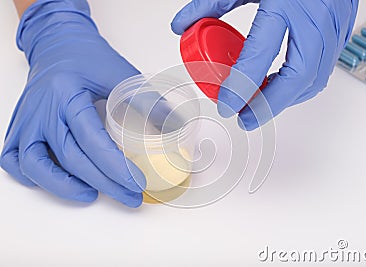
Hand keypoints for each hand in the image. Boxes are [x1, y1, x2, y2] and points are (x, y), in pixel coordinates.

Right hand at [0, 0, 145, 206]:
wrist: (57, 43)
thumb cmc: (86, 56)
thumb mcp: (119, 73)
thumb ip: (145, 100)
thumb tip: (174, 126)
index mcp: (66, 94)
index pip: (90, 139)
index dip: (115, 166)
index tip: (136, 183)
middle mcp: (42, 110)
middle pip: (70, 158)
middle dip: (103, 183)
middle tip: (129, 196)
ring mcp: (27, 120)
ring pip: (34, 164)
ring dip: (63, 186)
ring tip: (91, 195)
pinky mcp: (20, 126)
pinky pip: (13, 159)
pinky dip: (31, 176)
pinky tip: (55, 181)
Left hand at [171, 0, 358, 129]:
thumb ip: (210, 4)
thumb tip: (183, 26)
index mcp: (285, 2)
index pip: (259, 57)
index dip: (240, 88)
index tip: (226, 105)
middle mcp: (314, 17)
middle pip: (296, 79)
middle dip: (269, 105)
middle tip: (245, 116)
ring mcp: (333, 24)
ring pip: (314, 79)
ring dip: (285, 97)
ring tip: (259, 102)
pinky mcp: (342, 28)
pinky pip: (324, 68)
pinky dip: (301, 83)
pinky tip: (281, 83)